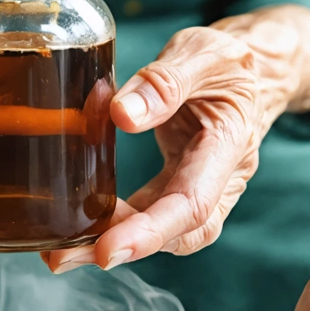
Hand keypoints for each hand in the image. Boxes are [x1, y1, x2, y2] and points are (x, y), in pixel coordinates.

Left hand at [46, 4, 309, 271]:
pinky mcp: (175, 188)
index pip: (192, 204)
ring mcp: (199, 190)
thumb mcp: (202, 52)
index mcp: (230, 147)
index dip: (150, 232)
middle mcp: (220, 182)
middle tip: (62, 258)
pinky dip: (113, 225)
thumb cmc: (227, 60)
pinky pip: (147, 215)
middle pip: (176, 234)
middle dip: (121, 250)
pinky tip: (78, 227)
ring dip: (109, 244)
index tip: (105, 250)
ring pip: (161, 234)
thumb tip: (122, 117)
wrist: (251, 71)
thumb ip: (165, 81)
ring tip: (58, 252)